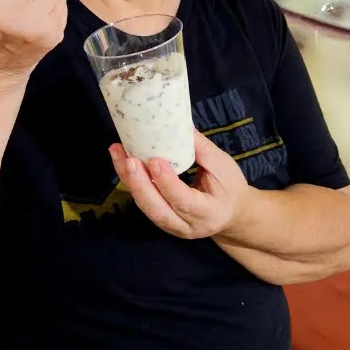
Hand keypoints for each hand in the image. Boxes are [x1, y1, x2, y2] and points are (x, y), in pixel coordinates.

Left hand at [109, 130, 253, 239]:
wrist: (231, 214)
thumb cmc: (230, 188)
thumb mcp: (224, 167)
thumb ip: (202, 149)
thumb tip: (178, 124)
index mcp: (208, 214)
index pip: (183, 201)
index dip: (167, 182)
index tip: (154, 160)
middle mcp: (186, 226)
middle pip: (157, 210)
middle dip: (140, 185)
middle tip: (129, 159)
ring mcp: (171, 226)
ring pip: (146, 207)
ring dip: (130, 180)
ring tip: (118, 153)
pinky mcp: (160, 219)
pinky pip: (143, 202)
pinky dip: (131, 182)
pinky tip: (122, 161)